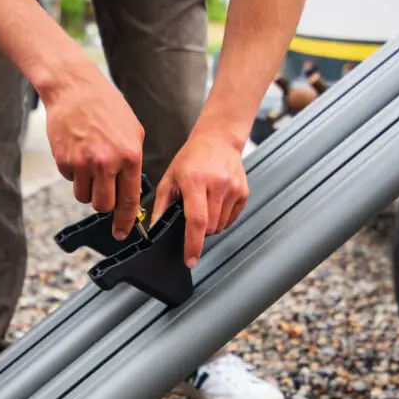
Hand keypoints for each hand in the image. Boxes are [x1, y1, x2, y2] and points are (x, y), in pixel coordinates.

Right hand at [44, 63, 144, 239]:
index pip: (129, 200)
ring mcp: (83, 162)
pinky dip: (73, 172)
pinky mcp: (64, 159)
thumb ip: (132, 163)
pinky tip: (77, 151)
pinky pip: (70, 180)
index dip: (125, 221)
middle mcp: (107, 162)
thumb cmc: (107, 108)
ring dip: (87, 188)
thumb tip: (131, 194)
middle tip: (102, 190)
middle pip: (104, 205)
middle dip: (103, 203)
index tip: (122, 233)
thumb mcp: (133, 132)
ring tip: (90, 165)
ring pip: (84, 197)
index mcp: (129, 156)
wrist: (75, 88)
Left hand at [151, 133, 248, 267]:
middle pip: (210, 227)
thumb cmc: (192, 157)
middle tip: (192, 214)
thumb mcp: (170, 177)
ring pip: (221, 225)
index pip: (196, 220)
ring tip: (205, 204)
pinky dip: (222, 218)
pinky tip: (216, 202)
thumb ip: (161, 205)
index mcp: (195, 180)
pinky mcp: (244, 192)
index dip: (193, 244)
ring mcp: (233, 188)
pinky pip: (231, 218)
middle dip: (199, 231)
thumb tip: (155, 229)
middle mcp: (217, 184)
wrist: (218, 139)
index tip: (190, 259)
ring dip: (211, 224)